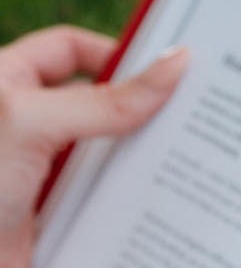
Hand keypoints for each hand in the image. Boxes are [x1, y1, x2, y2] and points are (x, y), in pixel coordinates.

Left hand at [0, 25, 187, 267]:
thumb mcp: (35, 126)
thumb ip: (105, 101)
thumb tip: (174, 66)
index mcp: (8, 83)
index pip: (70, 49)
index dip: (116, 54)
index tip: (166, 70)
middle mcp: (26, 125)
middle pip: (98, 104)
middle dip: (141, 111)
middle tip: (194, 116)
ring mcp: (42, 172)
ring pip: (106, 156)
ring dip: (141, 162)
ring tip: (191, 163)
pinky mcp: (56, 217)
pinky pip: (104, 202)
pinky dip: (132, 205)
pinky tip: (164, 207)